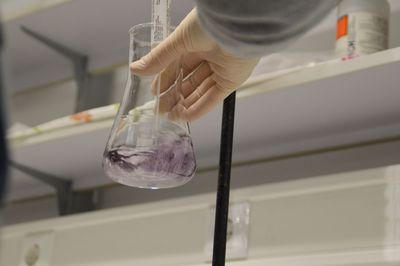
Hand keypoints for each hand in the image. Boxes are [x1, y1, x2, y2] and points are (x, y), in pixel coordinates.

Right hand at [130, 9, 258, 121]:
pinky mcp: (232, 81)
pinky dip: (200, 109)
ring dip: (185, 105)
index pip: (178, 66)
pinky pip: (214, 98)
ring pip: (200, 92)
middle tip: (160, 109)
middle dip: (174, 96)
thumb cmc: (207, 26)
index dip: (166, 80)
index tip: (155, 93)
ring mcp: (221, 70)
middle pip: (188, 81)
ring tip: (170, 116)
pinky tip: (185, 117)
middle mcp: (208, 57)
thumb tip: (136, 70)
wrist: (235, 27)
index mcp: (195, 44)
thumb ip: (159, 58)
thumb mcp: (177, 42)